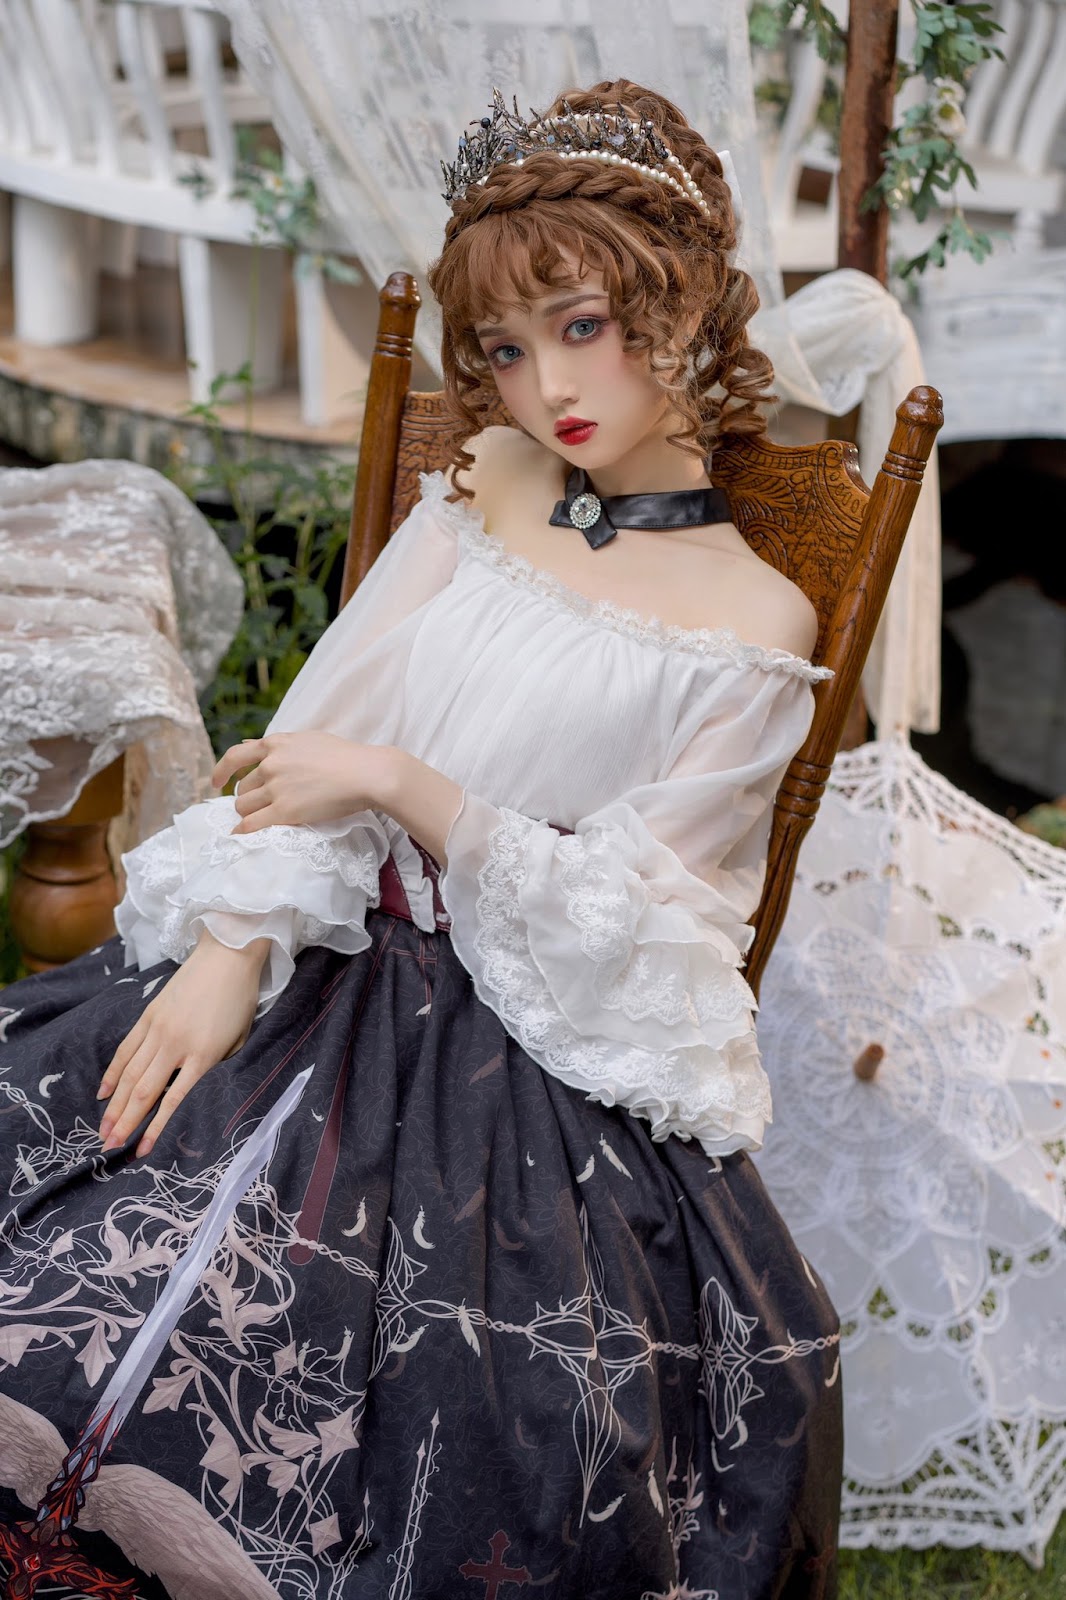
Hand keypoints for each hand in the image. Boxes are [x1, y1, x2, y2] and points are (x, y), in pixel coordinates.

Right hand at [98, 932, 267, 1157]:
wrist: (227, 954)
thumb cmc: (240, 999)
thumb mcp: (240, 1040)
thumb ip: (218, 1067)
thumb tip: (198, 1090)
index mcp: (203, 1055)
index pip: (174, 1101)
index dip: (156, 1129)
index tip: (141, 1151)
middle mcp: (176, 1045)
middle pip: (144, 1091)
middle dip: (125, 1123)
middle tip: (108, 1147)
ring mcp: (158, 1029)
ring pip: (130, 1074)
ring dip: (115, 1104)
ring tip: (102, 1128)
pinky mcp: (148, 1016)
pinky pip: (126, 1049)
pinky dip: (113, 1072)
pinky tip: (104, 1092)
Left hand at [212, 732, 397, 834]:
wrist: (366, 774)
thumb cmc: (345, 756)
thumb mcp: (308, 740)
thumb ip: (280, 745)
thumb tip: (253, 745)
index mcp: (275, 744)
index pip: (235, 755)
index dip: (221, 770)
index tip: (216, 782)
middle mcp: (271, 764)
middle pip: (243, 788)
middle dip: (247, 799)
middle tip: (258, 808)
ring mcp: (276, 788)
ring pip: (244, 806)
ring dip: (248, 815)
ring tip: (261, 820)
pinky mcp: (284, 811)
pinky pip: (252, 824)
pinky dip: (242, 831)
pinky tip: (239, 836)